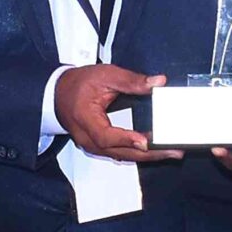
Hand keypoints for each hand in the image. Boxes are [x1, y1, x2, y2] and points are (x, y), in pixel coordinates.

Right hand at [53, 64, 183, 163]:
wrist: (58, 93)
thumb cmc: (77, 84)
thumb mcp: (104, 75)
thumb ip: (131, 80)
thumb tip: (157, 82)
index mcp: (85, 118)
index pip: (105, 135)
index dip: (125, 139)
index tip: (144, 140)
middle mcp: (87, 137)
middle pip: (119, 152)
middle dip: (148, 154)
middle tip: (172, 151)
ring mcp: (92, 145)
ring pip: (122, 156)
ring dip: (147, 156)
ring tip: (170, 152)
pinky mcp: (99, 146)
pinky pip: (120, 153)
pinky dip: (138, 153)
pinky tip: (155, 151)